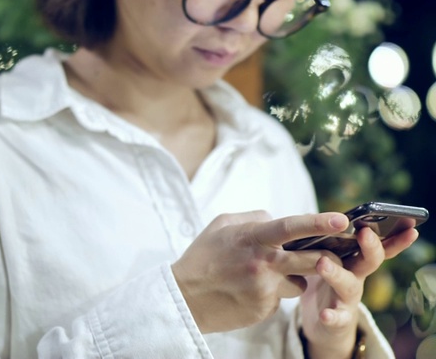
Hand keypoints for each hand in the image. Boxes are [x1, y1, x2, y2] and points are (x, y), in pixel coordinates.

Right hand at [171, 211, 349, 332]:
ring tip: (264, 276)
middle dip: (328, 257)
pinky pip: (281, 298)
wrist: (184, 298)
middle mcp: (261, 263)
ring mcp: (264, 288)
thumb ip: (253, 218)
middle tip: (332, 255)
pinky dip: (273, 293)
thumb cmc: (202, 258)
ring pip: (300, 282)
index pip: (291, 227)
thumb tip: (276, 218)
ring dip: (292, 278)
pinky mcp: (265, 308)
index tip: (342, 220)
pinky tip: (250, 291)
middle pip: (311, 259)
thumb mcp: (221, 225)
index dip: (318, 222)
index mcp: (251, 238)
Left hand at [300, 226, 418, 358]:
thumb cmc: (324, 282)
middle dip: (371, 247)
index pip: (377, 243)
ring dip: (336, 274)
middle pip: (370, 260)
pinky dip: (332, 316)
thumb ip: (322, 238)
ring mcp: (348, 298)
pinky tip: (325, 314)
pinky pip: (337, 318)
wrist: (323, 322)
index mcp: (353, 258)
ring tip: (322, 263)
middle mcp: (356, 276)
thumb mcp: (324, 257)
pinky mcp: (337, 319)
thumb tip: (311, 214)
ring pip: (349, 285)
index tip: (407, 222)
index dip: (394, 235)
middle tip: (364, 233)